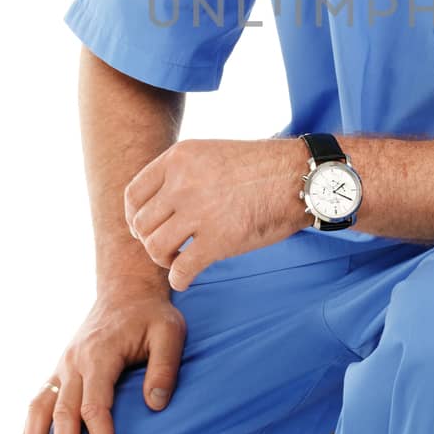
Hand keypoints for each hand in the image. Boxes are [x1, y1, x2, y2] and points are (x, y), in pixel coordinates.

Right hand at [17, 286, 187, 433]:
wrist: (126, 289)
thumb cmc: (151, 314)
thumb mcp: (170, 333)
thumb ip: (164, 368)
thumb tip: (155, 406)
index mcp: (99, 355)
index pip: (94, 405)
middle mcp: (74, 361)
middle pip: (63, 412)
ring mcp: (63, 364)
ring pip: (40, 406)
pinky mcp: (60, 368)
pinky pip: (39, 398)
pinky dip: (29, 425)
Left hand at [123, 136, 307, 291]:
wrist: (299, 177)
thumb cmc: (261, 169)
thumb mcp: (212, 154)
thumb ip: (182, 173)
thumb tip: (157, 206)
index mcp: (179, 158)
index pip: (133, 194)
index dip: (134, 217)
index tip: (146, 228)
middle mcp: (183, 182)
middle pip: (141, 224)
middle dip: (149, 241)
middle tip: (166, 248)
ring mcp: (199, 211)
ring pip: (155, 248)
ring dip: (163, 260)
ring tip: (178, 260)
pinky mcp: (218, 240)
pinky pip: (181, 270)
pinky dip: (179, 280)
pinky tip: (186, 279)